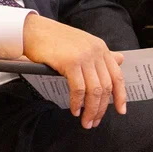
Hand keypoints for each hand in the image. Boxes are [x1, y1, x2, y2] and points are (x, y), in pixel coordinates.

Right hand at [22, 12, 125, 128]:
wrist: (32, 30)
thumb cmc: (52, 38)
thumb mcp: (82, 43)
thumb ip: (99, 55)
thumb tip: (120, 60)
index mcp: (100, 48)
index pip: (117, 76)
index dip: (120, 96)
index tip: (120, 110)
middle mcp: (96, 52)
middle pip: (106, 87)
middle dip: (101, 108)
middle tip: (95, 121)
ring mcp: (84, 57)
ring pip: (94, 90)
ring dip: (91, 110)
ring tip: (86, 121)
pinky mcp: (70, 63)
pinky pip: (78, 89)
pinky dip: (77, 102)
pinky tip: (74, 110)